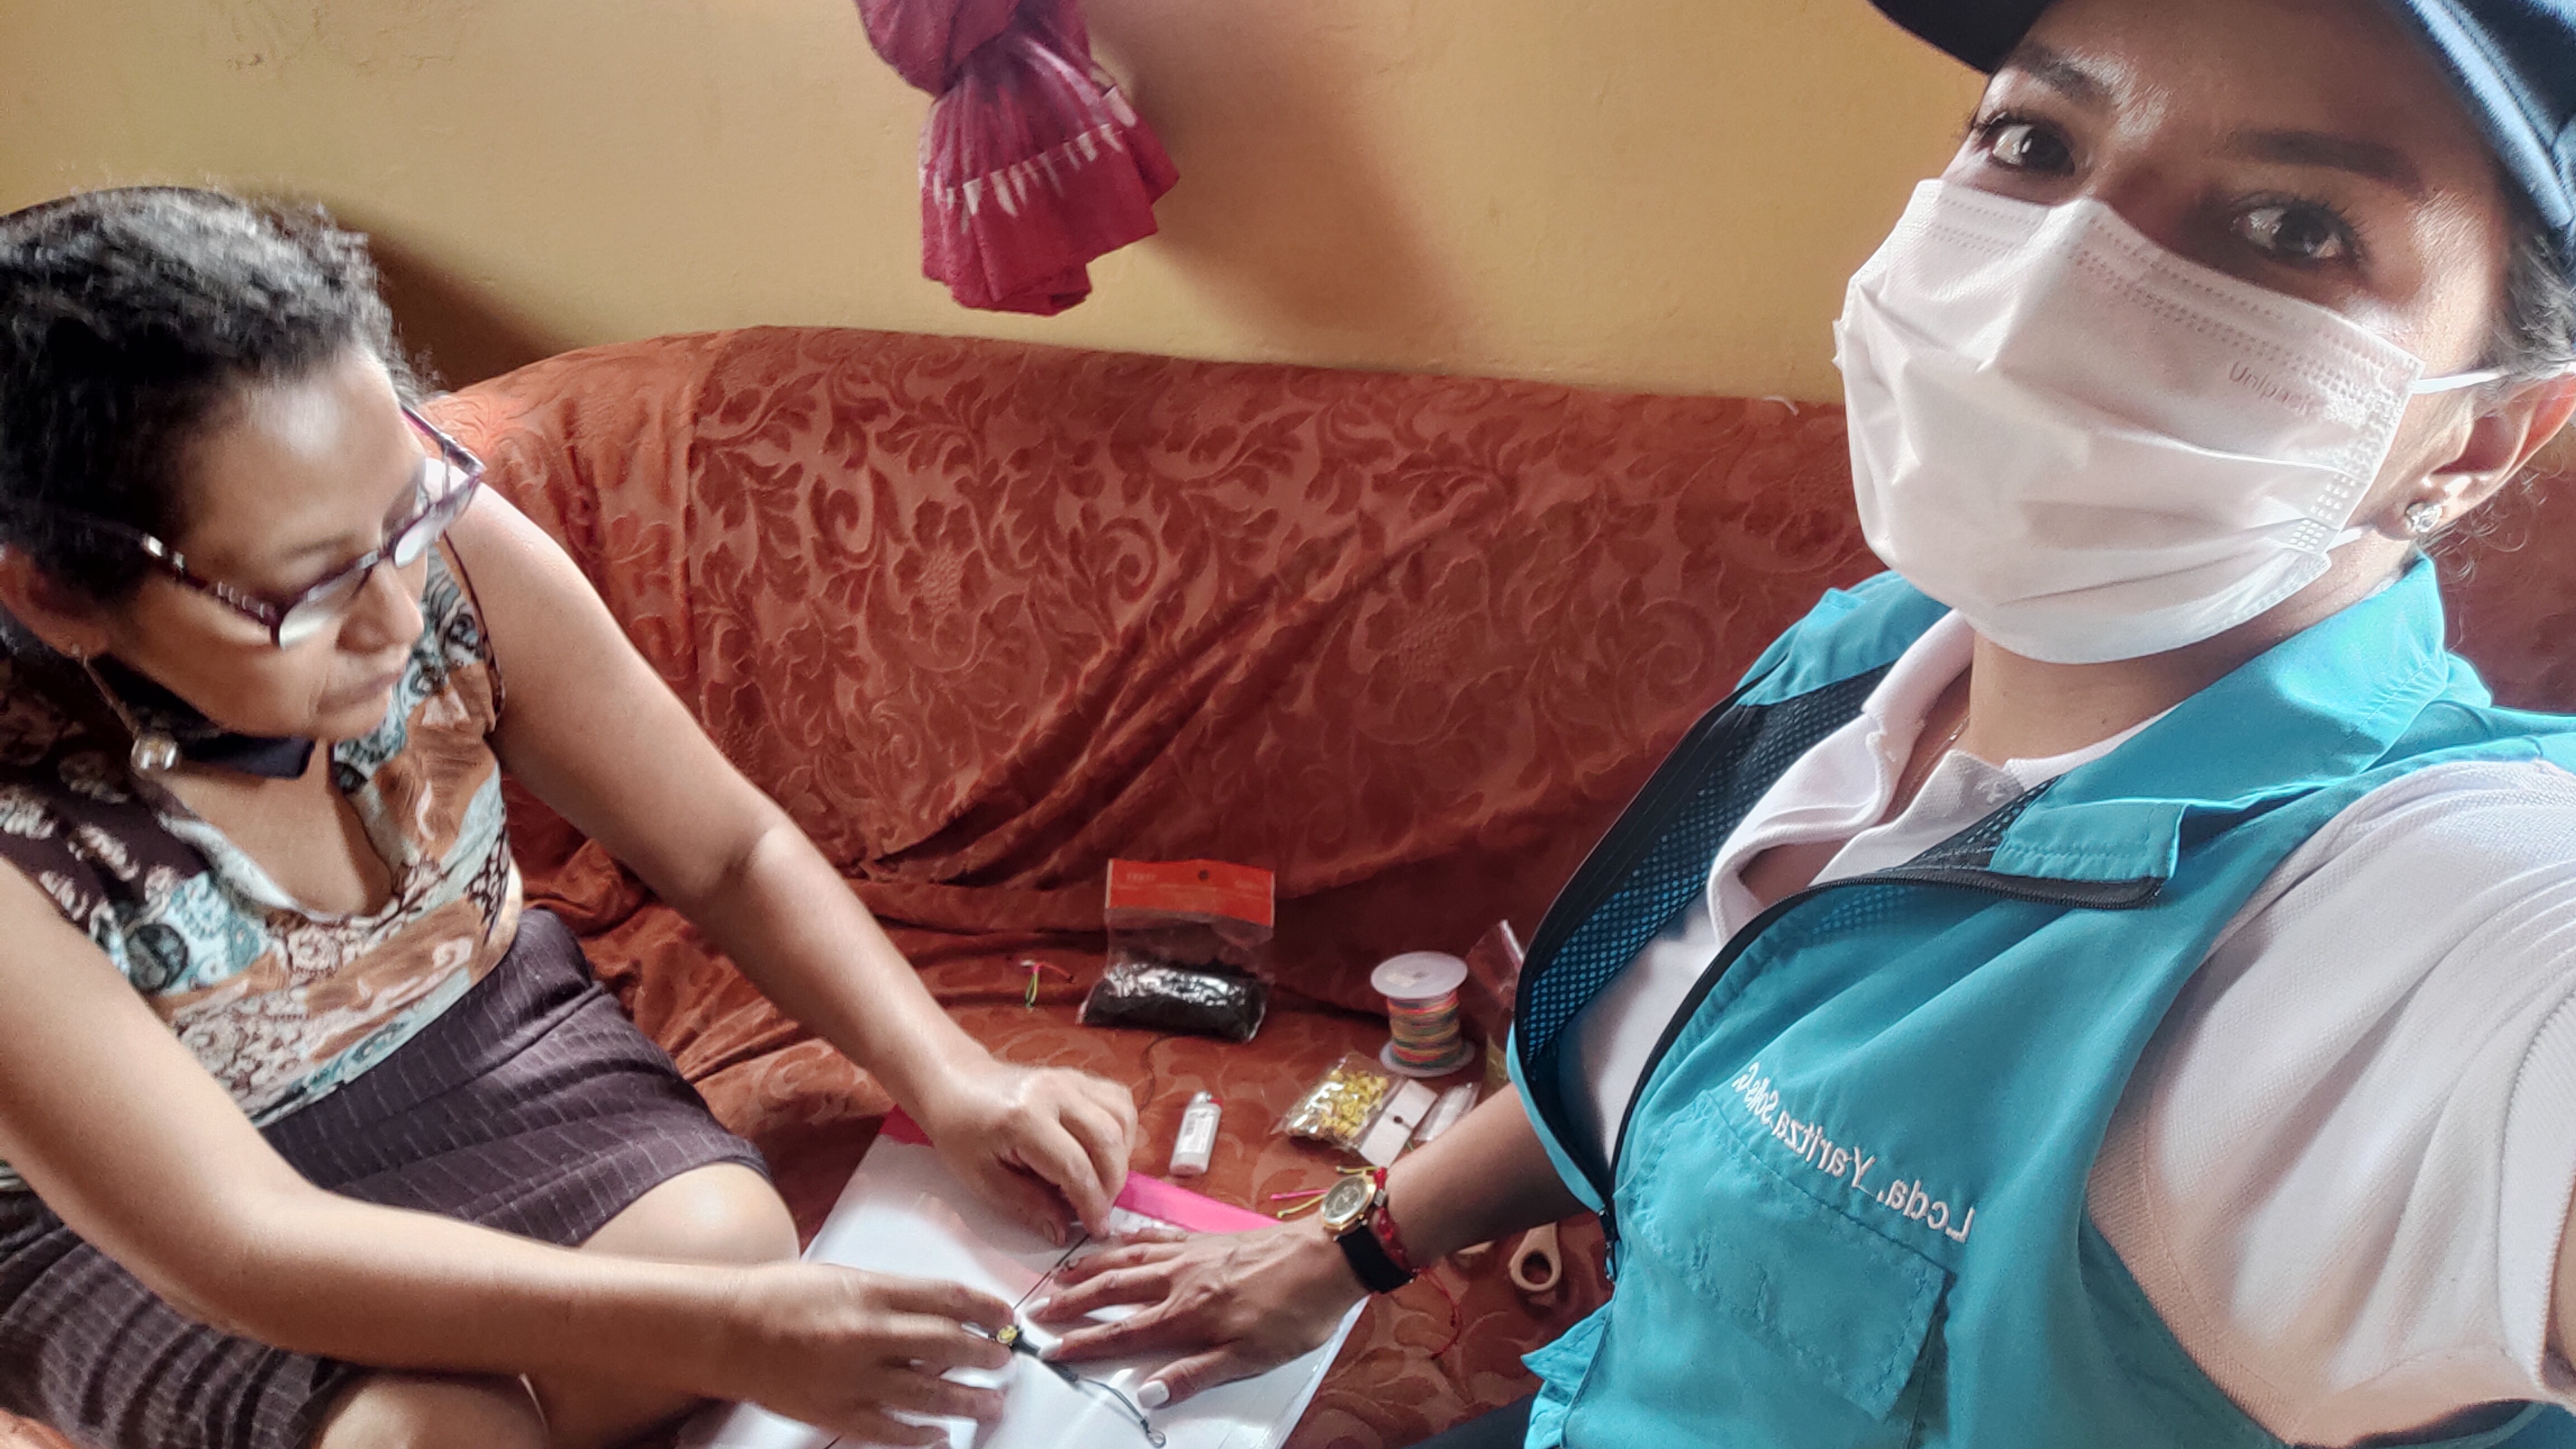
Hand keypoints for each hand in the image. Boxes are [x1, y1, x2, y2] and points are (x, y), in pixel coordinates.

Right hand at [715, 1262, 1015, 1445]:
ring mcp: (852, 1378)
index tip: (1007, 1318)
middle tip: (1006, 1362)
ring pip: (929, 1394)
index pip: (950, 1298)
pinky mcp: (835, 1413)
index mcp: (872, 1292)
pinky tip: (941, 1435)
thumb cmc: (783, 1297)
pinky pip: (891, 1431)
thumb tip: (946, 1312)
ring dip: (968, 1401)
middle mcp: (867, 1334)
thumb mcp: (848, 1278)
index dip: (988, 1309)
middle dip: (987, 1355)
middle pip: (949, 1346)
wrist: (727, 1330)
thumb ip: (896, 1296)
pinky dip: (922, 1436)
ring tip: (991, 1403)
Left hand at [913, 1057, 1139, 1241]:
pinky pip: (1118, 1101)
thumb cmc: (962, 1133)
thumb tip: (1063, 1231)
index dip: (1091, 1204)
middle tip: (1099, 1211)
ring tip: (1102, 1182)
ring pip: (1121, 1118)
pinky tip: (1105, 1152)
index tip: (1097, 1229)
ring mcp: (1070, 1079)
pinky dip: (1122, 1131)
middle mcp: (1054, 1093)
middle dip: (1111, 1185)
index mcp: (1024, 1119)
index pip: (1075, 1167)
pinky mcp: (1079, 1077)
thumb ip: (1027, 1204)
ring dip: (1121, 1158)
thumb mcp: (983, 1179)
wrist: (957, 1085)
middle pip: (1107, 1141)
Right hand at [1027, 1219, 1366, 1406]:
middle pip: (1113, 1290)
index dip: (1083, 1344)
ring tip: (1061, 1274)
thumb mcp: (1250, 1358)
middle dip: (1072, 1302)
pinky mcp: (1204, 1239)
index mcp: (1187, 1314)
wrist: (1327, 1256)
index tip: (1050, 1350)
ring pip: (1127, 1258)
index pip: (1122, 1333)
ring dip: (1090, 1267)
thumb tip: (1147, 1394)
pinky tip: (1114, 1239)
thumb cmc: (1294, 1312)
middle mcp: (1179, 1279)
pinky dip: (1125, 1239)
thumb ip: (1194, 1374)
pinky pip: (1153, 1236)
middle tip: (1038, 1309)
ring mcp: (1190, 1254)